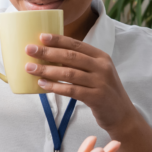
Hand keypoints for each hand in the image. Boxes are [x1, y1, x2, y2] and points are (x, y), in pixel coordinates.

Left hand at [24, 35, 138, 136]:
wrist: (122, 114)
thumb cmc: (104, 91)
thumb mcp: (98, 72)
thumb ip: (81, 63)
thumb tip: (51, 55)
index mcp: (101, 56)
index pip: (76, 44)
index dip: (58, 39)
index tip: (41, 36)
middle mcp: (102, 67)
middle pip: (70, 56)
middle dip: (48, 52)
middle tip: (29, 50)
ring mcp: (100, 82)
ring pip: (69, 73)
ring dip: (47, 70)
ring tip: (30, 68)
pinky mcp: (96, 97)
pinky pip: (71, 90)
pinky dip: (55, 87)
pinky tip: (43, 84)